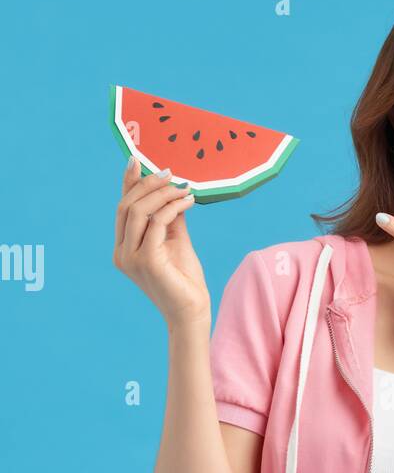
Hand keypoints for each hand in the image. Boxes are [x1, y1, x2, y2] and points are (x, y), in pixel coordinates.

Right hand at [113, 157, 210, 329]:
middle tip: (170, 173)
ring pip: (138, 212)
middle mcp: (122, 253)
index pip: (122, 209)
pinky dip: (172, 207)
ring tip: (183, 188)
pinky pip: (157, 223)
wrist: (191, 312)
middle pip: (126, 206)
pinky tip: (187, 202)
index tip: (136, 160)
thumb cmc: (184, 280)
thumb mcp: (175, 240)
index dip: (128, 184)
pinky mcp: (146, 261)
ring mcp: (130, 258)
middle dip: (147, 185)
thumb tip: (171, 190)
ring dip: (162, 194)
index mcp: (124, 248)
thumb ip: (169, 217)